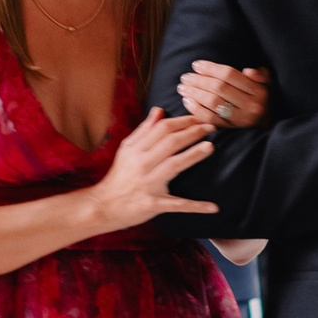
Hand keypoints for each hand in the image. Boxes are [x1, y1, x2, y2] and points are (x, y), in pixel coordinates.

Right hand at [90, 108, 217, 229]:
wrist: (104, 205)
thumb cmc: (119, 175)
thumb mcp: (127, 149)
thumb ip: (144, 130)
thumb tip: (159, 110)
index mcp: (136, 149)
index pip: (162, 129)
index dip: (182, 121)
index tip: (198, 118)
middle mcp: (142, 164)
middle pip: (170, 143)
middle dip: (192, 133)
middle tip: (211, 127)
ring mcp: (148, 185)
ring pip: (173, 166)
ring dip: (193, 156)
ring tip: (210, 147)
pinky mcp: (153, 204)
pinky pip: (177, 205)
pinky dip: (195, 207)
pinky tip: (213, 207)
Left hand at [177, 59, 271, 131]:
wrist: (268, 126)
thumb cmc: (263, 100)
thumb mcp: (268, 84)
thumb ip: (261, 75)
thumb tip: (247, 71)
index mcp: (259, 91)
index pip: (230, 75)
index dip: (210, 68)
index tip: (196, 65)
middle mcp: (251, 106)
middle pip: (219, 88)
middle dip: (198, 80)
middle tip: (185, 77)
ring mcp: (241, 121)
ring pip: (213, 103)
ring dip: (194, 93)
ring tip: (183, 87)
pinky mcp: (232, 131)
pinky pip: (210, 119)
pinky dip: (196, 110)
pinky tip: (187, 101)